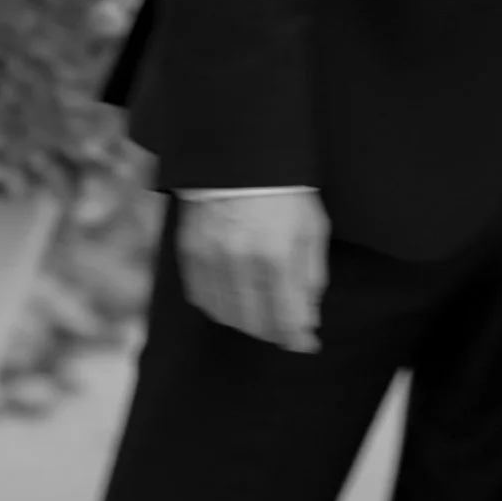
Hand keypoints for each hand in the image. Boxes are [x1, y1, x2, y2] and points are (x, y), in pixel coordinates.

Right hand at [178, 188, 330, 351]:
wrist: (239, 156)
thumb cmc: (285, 193)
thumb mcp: (312, 229)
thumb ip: (311, 277)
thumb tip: (308, 321)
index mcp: (277, 255)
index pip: (286, 317)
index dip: (298, 337)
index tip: (306, 344)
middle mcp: (241, 261)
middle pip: (255, 322)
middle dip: (273, 333)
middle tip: (285, 331)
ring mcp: (211, 257)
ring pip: (226, 315)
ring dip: (247, 324)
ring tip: (261, 317)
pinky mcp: (190, 251)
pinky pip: (201, 297)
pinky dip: (218, 308)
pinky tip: (233, 303)